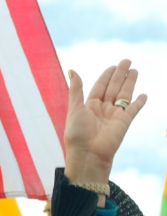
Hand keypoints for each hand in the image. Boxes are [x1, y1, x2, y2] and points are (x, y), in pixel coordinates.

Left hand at [64, 59, 146, 183]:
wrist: (88, 154)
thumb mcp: (75, 108)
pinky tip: (144, 95)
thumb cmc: (77, 134)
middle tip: (127, 60)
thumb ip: (76, 89)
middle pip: (113, 88)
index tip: (112, 66)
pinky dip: (139, 102)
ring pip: (124, 95)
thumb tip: (72, 70)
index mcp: (89, 106)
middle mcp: (102, 110)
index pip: (100, 87)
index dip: (106, 76)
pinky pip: (133, 109)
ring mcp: (114, 116)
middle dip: (120, 74)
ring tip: (134, 70)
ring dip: (129, 83)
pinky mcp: (124, 122)